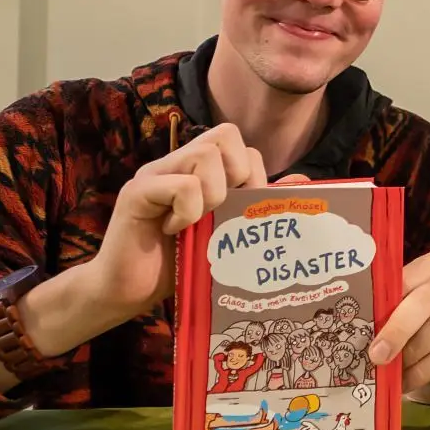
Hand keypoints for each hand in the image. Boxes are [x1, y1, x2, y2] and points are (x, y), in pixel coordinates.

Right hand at [94, 123, 264, 316]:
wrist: (127, 294)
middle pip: (225, 135)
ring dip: (215, 192)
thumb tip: (302, 181)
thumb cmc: (179, 265)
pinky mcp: (137, 193)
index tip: (241, 211)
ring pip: (204, 154)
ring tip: (199, 222)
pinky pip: (180, 185)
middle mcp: (176, 164)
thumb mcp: (227, 236)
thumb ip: (257, 207)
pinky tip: (174, 231)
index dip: (252, 173)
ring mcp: (155, 175)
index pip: (237, 142)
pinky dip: (188, 210)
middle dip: (239, 175)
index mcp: (197, 171)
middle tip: (224, 210)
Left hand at [367, 251, 429, 395]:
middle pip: (426, 298)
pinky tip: (407, 381)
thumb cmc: (418, 327)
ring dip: (413, 350)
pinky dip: (425, 370)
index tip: (365, 323)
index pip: (408, 275)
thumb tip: (356, 329)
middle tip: (377, 354)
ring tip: (392, 370)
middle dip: (399, 328)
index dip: (386, 299)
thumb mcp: (401, 313)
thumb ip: (386, 312)